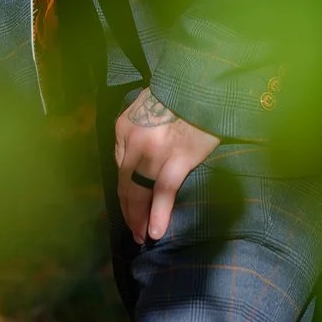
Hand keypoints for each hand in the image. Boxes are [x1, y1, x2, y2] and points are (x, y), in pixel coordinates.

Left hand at [114, 86, 217, 244]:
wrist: (201, 85)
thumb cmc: (176, 97)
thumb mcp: (144, 110)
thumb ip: (136, 135)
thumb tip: (138, 164)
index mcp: (123, 128)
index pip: (120, 168)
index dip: (125, 192)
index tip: (129, 206)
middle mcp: (133, 141)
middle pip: (125, 184)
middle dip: (128, 211)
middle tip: (133, 231)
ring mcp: (153, 152)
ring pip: (139, 192)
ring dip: (138, 218)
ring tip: (142, 236)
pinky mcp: (177, 159)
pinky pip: (163, 192)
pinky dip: (158, 214)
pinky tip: (155, 231)